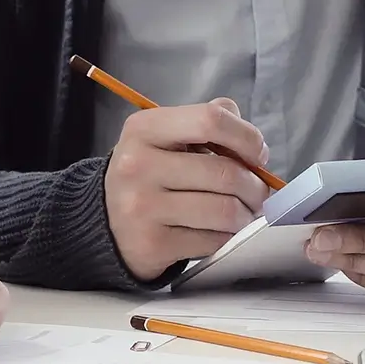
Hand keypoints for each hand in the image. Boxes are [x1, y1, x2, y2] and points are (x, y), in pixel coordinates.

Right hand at [104, 99, 272, 280]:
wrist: (106, 222)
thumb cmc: (148, 174)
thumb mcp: (164, 137)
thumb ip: (206, 124)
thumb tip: (253, 144)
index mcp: (144, 129)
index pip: (210, 120)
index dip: (246, 137)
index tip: (258, 154)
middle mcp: (138, 165)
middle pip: (225, 172)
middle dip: (255, 186)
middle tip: (258, 192)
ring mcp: (142, 206)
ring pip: (225, 210)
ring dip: (246, 214)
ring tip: (242, 212)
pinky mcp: (152, 243)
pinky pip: (213, 240)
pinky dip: (225, 237)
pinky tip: (217, 230)